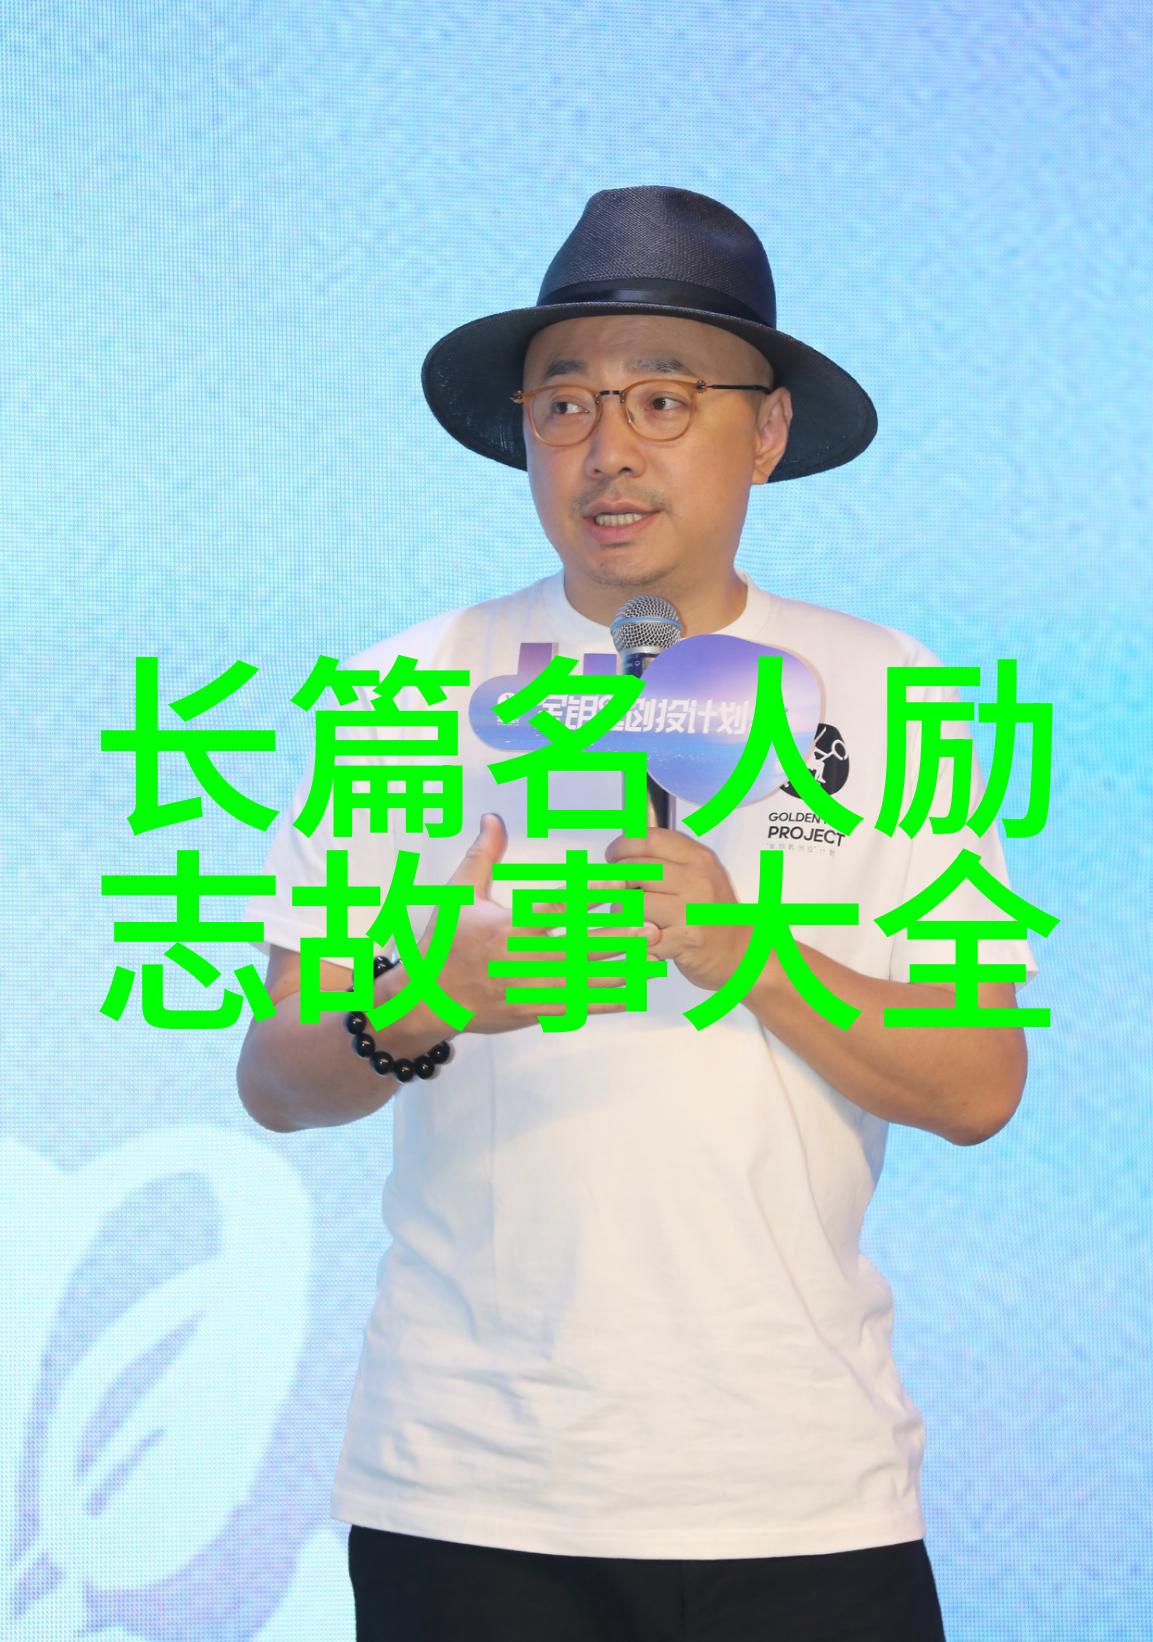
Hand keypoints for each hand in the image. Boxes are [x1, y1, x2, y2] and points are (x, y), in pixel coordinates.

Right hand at [407, 813, 653, 1035]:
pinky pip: (571, 1007)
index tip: (618, 881)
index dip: (588, 893)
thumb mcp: (459, 894)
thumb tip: (493, 818)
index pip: (555, 907)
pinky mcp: (529, 1011)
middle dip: (616, 937)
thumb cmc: (444, 942)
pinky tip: (629, 994)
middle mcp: (520, 960)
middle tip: (650, 926)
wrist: (426, 998)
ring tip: (650, 959)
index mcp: (507, 927)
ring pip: (581, 981)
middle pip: (576, 947)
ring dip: (619, 970)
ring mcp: (527, 989)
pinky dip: (601, 1001)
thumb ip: (483, 856)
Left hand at [603, 826, 751, 994]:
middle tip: (618, 892)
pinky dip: (635, 940)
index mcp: (698, 858)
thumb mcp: (699, 874)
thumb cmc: (714, 914)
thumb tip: (624, 846)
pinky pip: (641, 936)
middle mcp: (696, 880)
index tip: (614, 857)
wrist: (743, 952)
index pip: (648, 840)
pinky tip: (645, 939)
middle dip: (616, 882)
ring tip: (631, 918)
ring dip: (622, 914)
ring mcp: (691, 910)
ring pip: (632, 903)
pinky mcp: (684, 940)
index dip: (622, 847)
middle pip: (634, 870)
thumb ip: (668, 859)